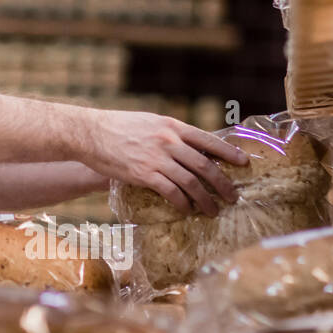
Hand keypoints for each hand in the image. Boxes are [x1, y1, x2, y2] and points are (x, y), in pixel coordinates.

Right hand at [77, 110, 249, 215]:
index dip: (228, 153)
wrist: (89, 133)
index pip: (208, 140)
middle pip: (205, 164)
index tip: (244, 163)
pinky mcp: (144, 174)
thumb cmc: (116, 127)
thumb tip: (187, 147)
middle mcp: (168, 141)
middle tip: (233, 196)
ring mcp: (157, 158)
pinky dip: (182, 202)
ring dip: (206, 198)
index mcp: (171, 126)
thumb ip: (168, 133)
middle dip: (223, 183)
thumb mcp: (148, 122)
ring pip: (192, 181)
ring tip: (213, 210)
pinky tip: (186, 210)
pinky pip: (171, 191)